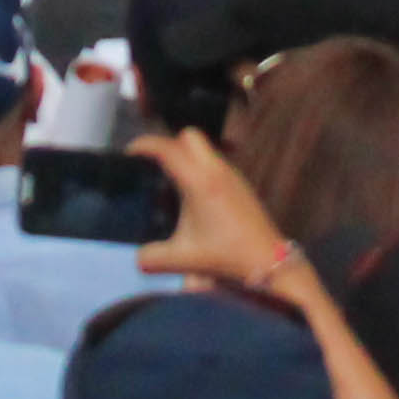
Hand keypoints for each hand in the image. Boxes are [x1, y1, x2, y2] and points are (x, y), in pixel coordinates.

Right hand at [133, 126, 309, 295]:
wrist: (268, 261)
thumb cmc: (226, 256)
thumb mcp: (183, 260)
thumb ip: (152, 258)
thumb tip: (136, 257)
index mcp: (200, 182)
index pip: (168, 149)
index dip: (145, 145)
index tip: (129, 152)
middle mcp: (217, 170)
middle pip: (189, 136)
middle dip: (169, 144)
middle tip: (153, 166)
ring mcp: (232, 175)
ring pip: (204, 149)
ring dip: (186, 157)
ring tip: (170, 182)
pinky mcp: (241, 184)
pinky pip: (215, 163)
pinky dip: (200, 168)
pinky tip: (194, 197)